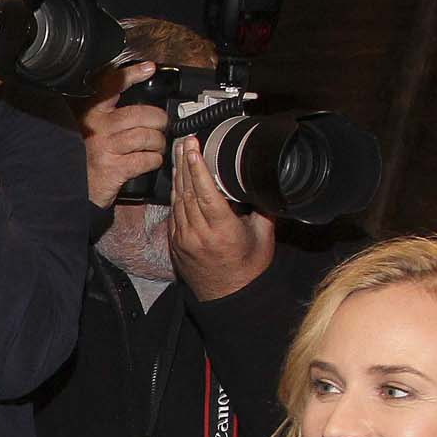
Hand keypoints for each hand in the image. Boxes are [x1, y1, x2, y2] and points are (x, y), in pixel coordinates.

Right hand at [82, 60, 171, 206]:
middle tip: (160, 126)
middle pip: (140, 114)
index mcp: (91, 112)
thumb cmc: (88, 156)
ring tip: (156, 146)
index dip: (131, 74)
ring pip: (147, 137)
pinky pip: (146, 159)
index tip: (149, 68)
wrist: (73, 190)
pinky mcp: (113, 168)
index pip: (111, 85)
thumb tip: (138, 93)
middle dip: (159, 121)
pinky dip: (154, 160)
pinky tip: (150, 161)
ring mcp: (104, 147)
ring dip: (158, 143)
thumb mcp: (91, 128)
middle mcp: (96, 127)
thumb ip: (109, 111)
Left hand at [167, 136, 274, 299]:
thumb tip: (263, 182)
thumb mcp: (263, 236)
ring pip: (177, 199)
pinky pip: (173, 211)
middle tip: (186, 139)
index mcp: (222, 231)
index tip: (194, 148)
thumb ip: (261, 208)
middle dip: (185, 162)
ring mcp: (183, 238)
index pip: (205, 193)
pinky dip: (175, 192)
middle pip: (187, 190)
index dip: (198, 168)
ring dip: (178, 174)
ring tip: (181, 151)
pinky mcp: (174, 241)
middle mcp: (199, 234)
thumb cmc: (248, 268)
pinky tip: (178, 177)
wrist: (227, 296)